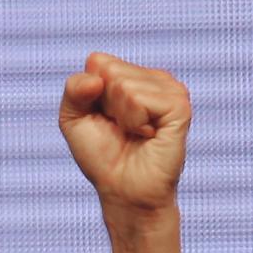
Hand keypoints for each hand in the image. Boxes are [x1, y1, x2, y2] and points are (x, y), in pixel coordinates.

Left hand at [59, 54, 190, 219]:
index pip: (97, 61)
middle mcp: (153, 78)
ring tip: (135, 134)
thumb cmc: (102, 158)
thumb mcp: (73, 120)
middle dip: (106, 106)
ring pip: (124, 85)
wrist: (124, 191)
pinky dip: (135, 122)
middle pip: (110, 70)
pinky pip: (139, 99)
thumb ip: (73, 89)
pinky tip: (148, 135)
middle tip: (121, 129)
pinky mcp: (179, 105)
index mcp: (131, 75)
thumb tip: (96, 78)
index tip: (103, 119)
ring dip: (121, 117)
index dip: (90, 95)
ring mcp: (170, 89)